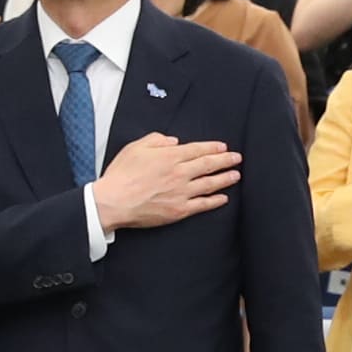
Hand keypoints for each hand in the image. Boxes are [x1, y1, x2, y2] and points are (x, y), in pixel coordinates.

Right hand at [93, 133, 239, 231]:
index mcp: (170, 157)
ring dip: (225, 179)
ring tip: (235, 175)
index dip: (213, 148)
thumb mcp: (135, 148)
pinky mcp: (179, 210)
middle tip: (237, 159)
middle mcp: (179, 173)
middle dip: (225, 160)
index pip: (198, 150)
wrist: (114, 202)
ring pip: (209, 184)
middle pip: (208, 165)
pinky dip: (214, 201)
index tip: (223, 147)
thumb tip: (173, 141)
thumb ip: (156, 140)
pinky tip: (223, 198)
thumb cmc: (121, 175)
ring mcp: (181, 193)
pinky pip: (202, 205)